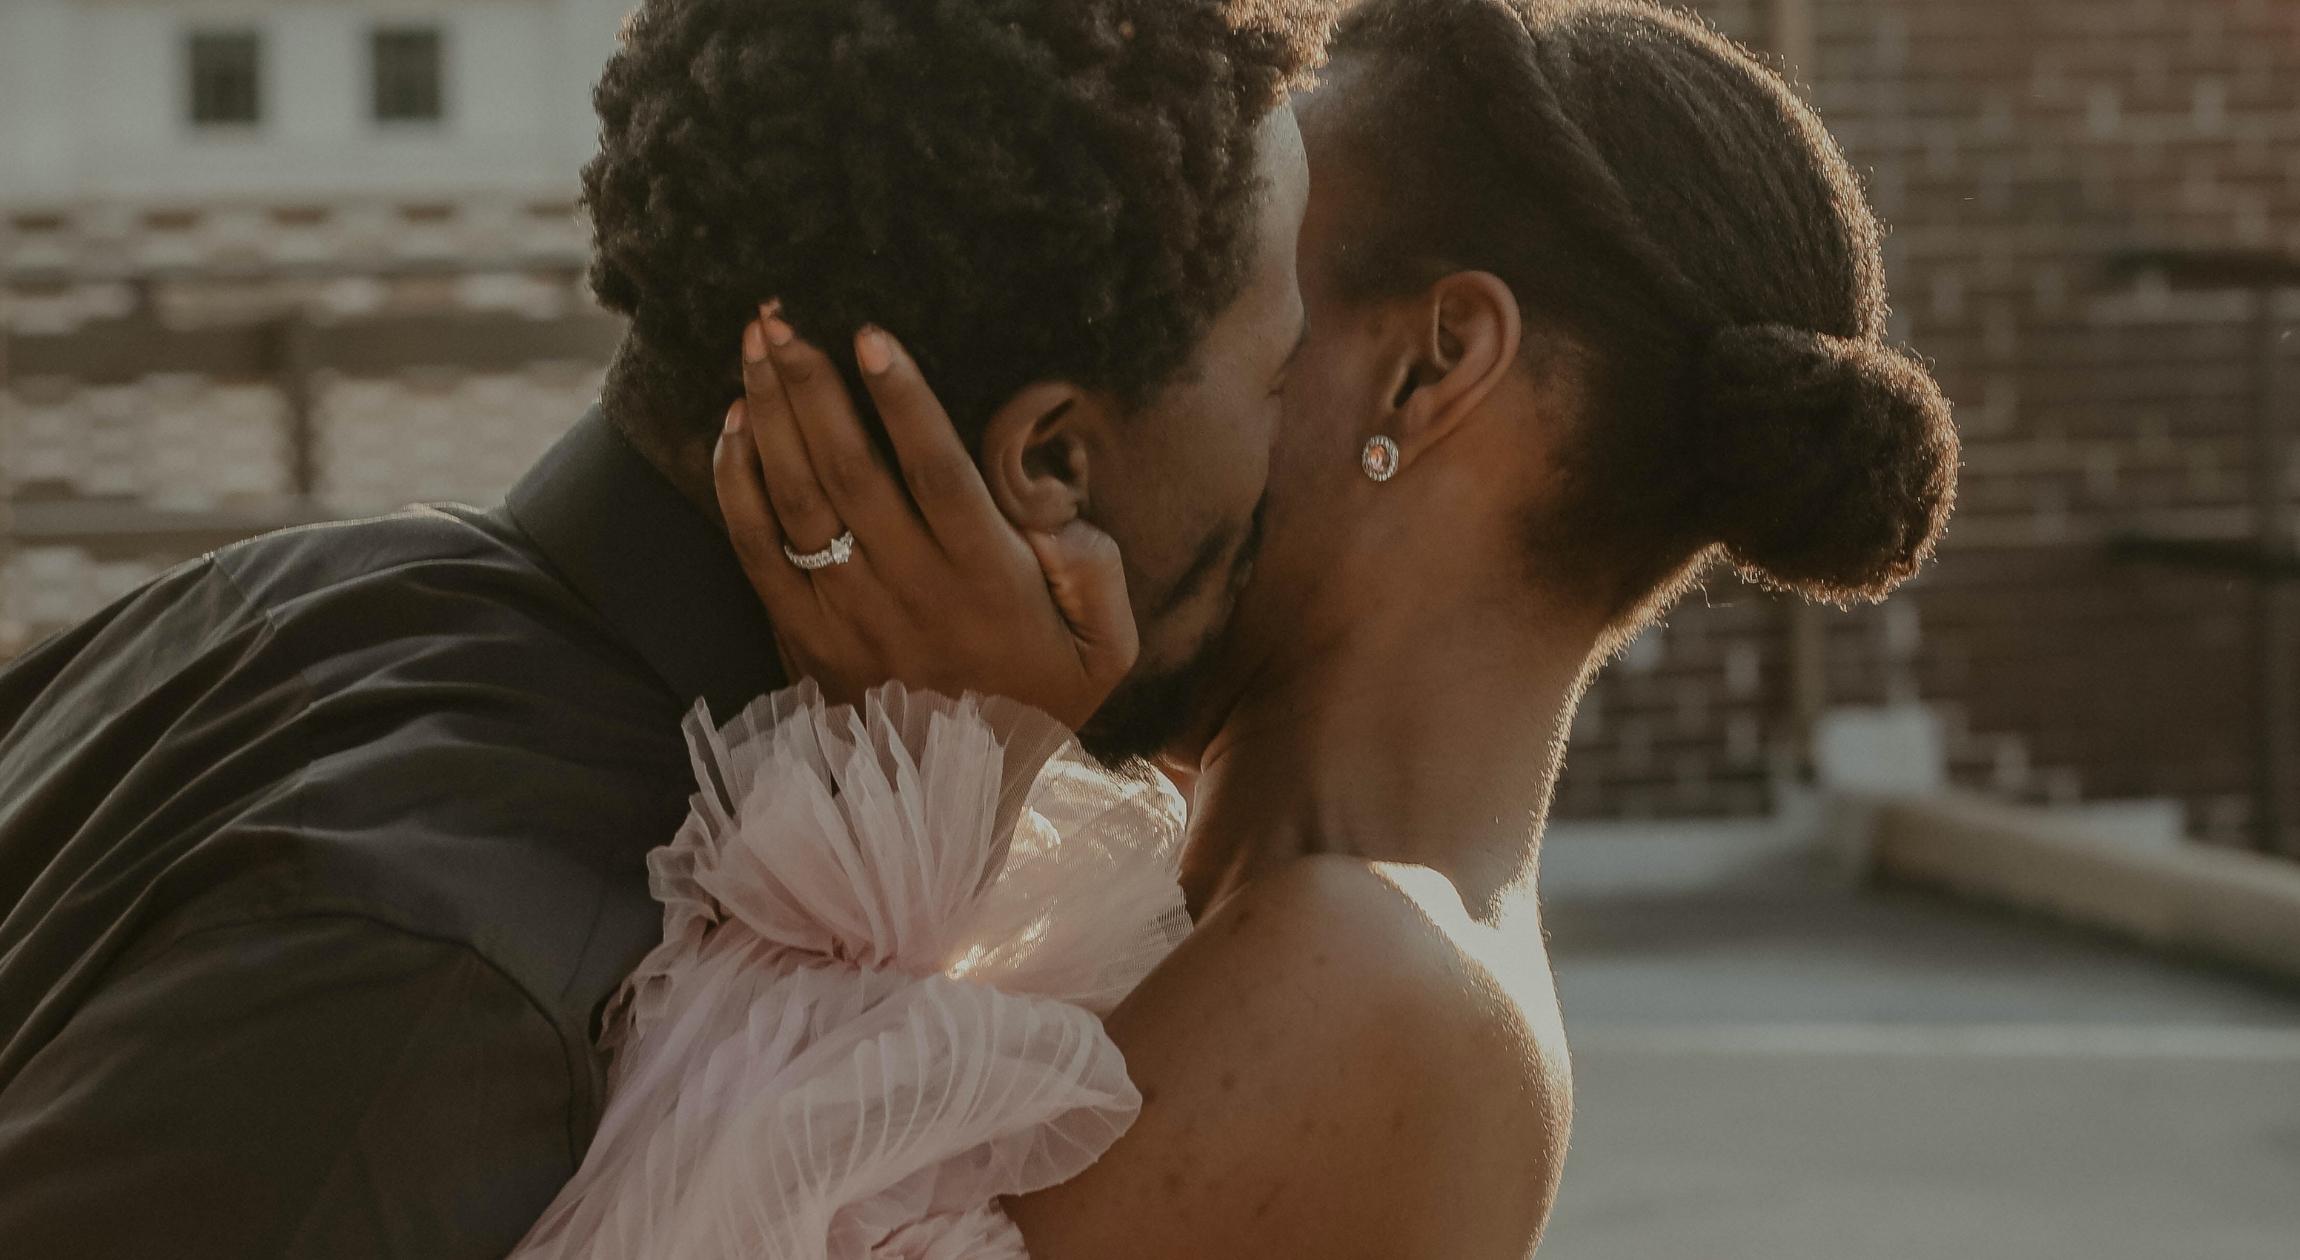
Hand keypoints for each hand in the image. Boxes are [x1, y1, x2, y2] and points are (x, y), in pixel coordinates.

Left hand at [714, 307, 1138, 729]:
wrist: (961, 798)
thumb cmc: (1039, 701)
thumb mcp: (1106, 646)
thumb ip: (1095, 566)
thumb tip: (1049, 509)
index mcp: (985, 577)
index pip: (936, 470)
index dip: (903, 400)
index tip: (871, 334)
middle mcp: (910, 588)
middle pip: (850, 468)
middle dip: (812, 384)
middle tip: (782, 314)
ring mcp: (847, 614)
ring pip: (798, 498)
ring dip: (771, 415)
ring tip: (755, 345)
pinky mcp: (802, 637)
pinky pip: (757, 551)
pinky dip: (738, 485)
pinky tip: (732, 426)